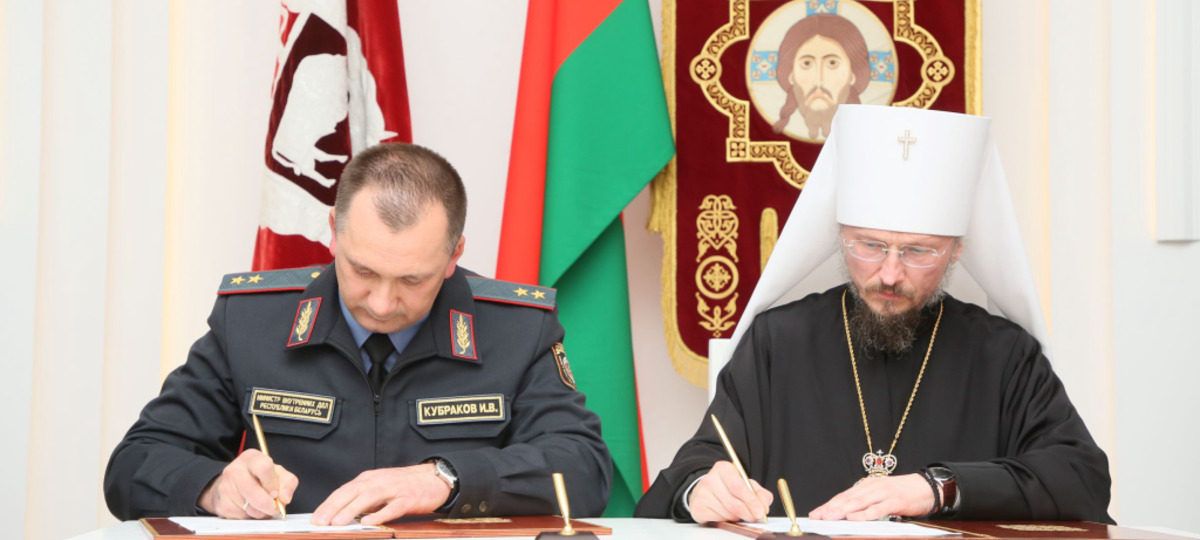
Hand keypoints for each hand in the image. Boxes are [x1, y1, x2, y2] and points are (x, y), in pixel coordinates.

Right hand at [198, 449, 297, 518]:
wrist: (233, 485)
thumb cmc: (260, 478)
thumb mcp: (278, 474)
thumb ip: (288, 483)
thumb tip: (285, 498)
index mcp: (251, 458)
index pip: (264, 468)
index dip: (273, 485)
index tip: (276, 494)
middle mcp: (235, 470)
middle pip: (257, 494)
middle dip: (270, 506)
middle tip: (274, 507)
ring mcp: (225, 487)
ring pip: (250, 509)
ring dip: (260, 512)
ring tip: (260, 505)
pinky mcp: (221, 504)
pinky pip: (241, 517)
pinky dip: (249, 516)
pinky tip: (249, 508)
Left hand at [311, 463, 450, 525]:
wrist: (433, 478)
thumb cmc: (405, 485)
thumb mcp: (380, 488)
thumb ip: (363, 499)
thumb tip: (344, 514)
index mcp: (369, 479)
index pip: (344, 491)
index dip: (328, 504)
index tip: (316, 517)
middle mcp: (378, 481)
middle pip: (351, 493)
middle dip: (333, 507)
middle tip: (319, 521)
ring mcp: (393, 489)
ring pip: (368, 498)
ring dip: (350, 510)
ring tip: (337, 522)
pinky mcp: (408, 498)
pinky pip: (392, 507)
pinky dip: (379, 514)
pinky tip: (368, 521)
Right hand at [687, 460, 773, 523]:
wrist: (706, 491)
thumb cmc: (728, 487)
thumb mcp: (746, 484)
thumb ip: (759, 494)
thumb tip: (764, 507)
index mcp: (723, 468)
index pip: (739, 487)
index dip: (751, 501)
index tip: (761, 512)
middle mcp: (709, 479)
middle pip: (733, 503)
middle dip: (748, 513)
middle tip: (754, 517)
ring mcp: (701, 493)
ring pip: (727, 513)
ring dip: (737, 517)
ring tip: (737, 512)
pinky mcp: (697, 507)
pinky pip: (718, 519)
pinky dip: (726, 520)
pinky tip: (725, 513)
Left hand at [808, 473, 932, 520]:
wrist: (926, 487)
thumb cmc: (902, 493)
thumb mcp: (880, 495)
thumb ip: (865, 502)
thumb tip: (847, 513)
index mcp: (867, 486)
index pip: (844, 496)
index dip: (828, 505)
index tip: (815, 513)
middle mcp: (872, 487)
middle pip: (847, 499)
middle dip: (830, 508)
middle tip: (817, 516)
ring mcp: (883, 494)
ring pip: (858, 503)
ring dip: (842, 511)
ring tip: (828, 517)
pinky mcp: (894, 502)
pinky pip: (876, 509)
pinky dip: (863, 514)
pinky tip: (853, 518)